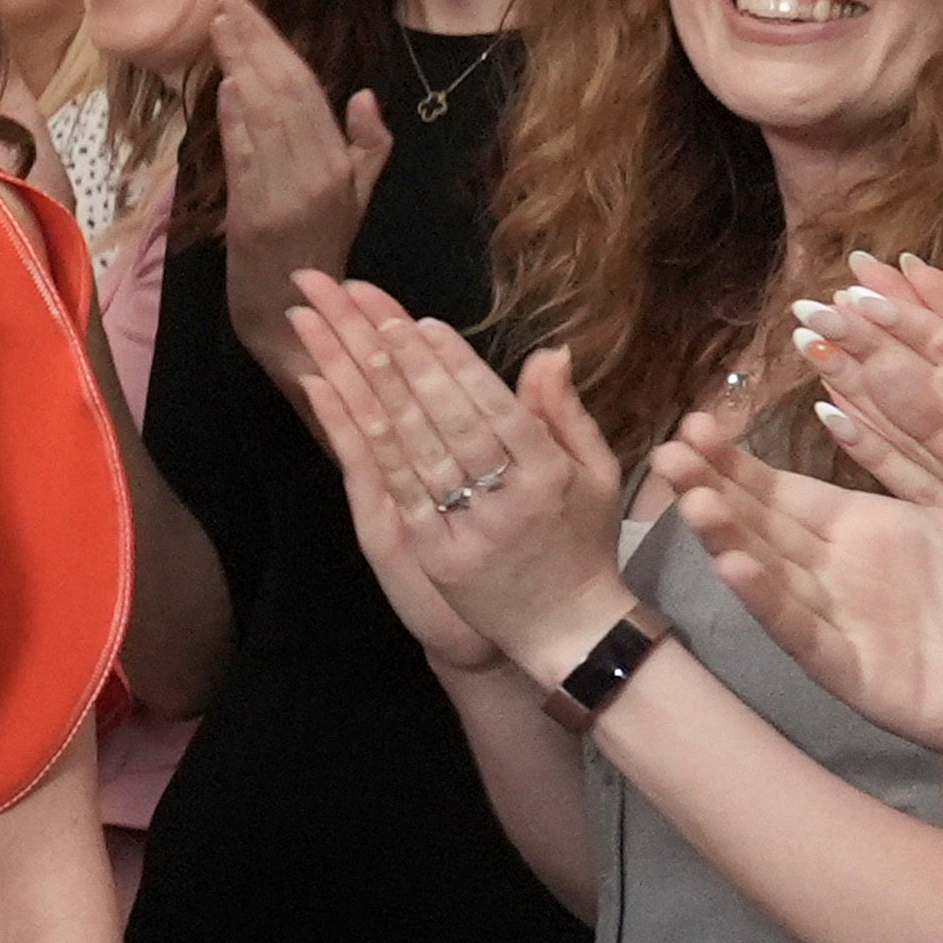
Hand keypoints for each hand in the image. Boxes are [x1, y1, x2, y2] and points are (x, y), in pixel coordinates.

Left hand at [207, 0, 388, 370]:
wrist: (293, 312)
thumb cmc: (323, 247)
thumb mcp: (359, 196)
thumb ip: (369, 144)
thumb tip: (364, 94)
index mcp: (342, 165)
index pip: (309, 92)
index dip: (278, 47)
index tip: (250, 12)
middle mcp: (318, 175)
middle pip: (284, 94)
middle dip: (253, 44)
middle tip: (227, 3)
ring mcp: (286, 196)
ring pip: (264, 117)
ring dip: (239, 67)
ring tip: (219, 27)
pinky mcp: (253, 217)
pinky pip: (245, 158)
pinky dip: (235, 119)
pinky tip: (226, 83)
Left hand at [280, 271, 623, 677]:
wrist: (568, 630)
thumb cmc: (583, 543)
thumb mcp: (597, 474)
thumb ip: (566, 413)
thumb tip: (549, 352)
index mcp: (549, 472)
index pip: (494, 405)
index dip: (457, 364)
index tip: (423, 323)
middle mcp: (507, 497)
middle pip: (447, 417)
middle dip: (405, 359)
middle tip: (369, 312)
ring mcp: (468, 527)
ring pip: (416, 448)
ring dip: (378, 390)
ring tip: (347, 342)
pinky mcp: (435, 554)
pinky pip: (397, 492)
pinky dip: (368, 445)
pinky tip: (345, 407)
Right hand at [657, 411, 942, 772]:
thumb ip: (933, 437)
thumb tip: (885, 366)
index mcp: (869, 532)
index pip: (783, 491)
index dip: (736, 461)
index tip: (693, 423)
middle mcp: (844, 578)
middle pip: (763, 528)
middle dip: (711, 491)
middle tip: (664, 454)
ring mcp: (849, 628)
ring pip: (774, 576)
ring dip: (727, 539)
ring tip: (689, 503)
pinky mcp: (865, 678)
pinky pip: (808, 637)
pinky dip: (770, 603)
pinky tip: (735, 568)